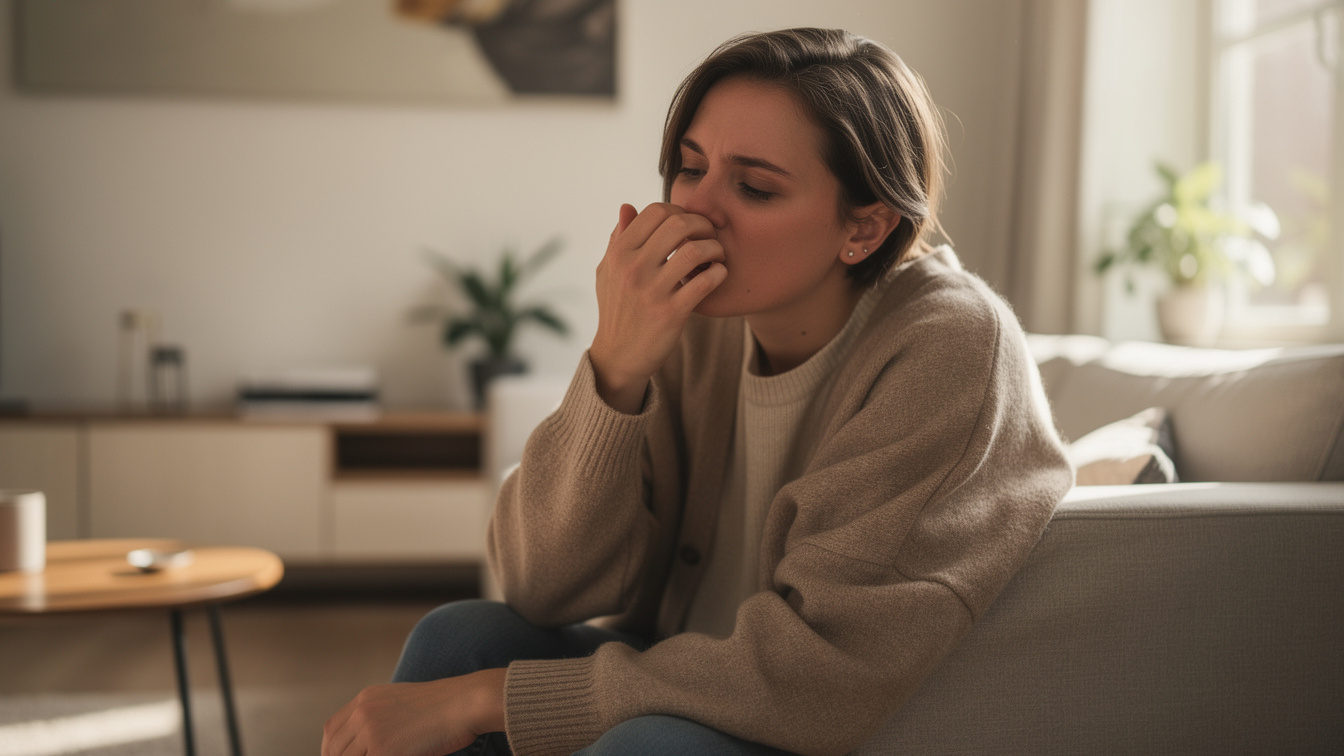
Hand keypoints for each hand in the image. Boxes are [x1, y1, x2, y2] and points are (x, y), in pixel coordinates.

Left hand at [321, 668, 506, 755]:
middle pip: (334, 750)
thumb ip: (381, 717)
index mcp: (366, 698)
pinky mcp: (383, 751)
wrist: (464, 703)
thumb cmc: (444, 706)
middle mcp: (363, 713)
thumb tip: (372, 745)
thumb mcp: (403, 702)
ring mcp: (371, 732)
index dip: (330, 750)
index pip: (331, 730)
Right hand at [590, 203, 727, 412]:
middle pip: (678, 223)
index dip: (679, 210)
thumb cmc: (616, 309)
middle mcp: (633, 268)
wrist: (619, 355)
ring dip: (714, 247)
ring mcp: (652, 291)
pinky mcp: (672, 313)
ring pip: (695, 250)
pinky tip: (717, 274)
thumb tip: (627, 206)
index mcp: (619, 253)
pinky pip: (705, 282)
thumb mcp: (607, 272)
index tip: (688, 224)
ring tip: (716, 255)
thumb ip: (617, 238)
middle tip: (709, 235)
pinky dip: (718, 273)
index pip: (655, 211)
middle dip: (702, 224)